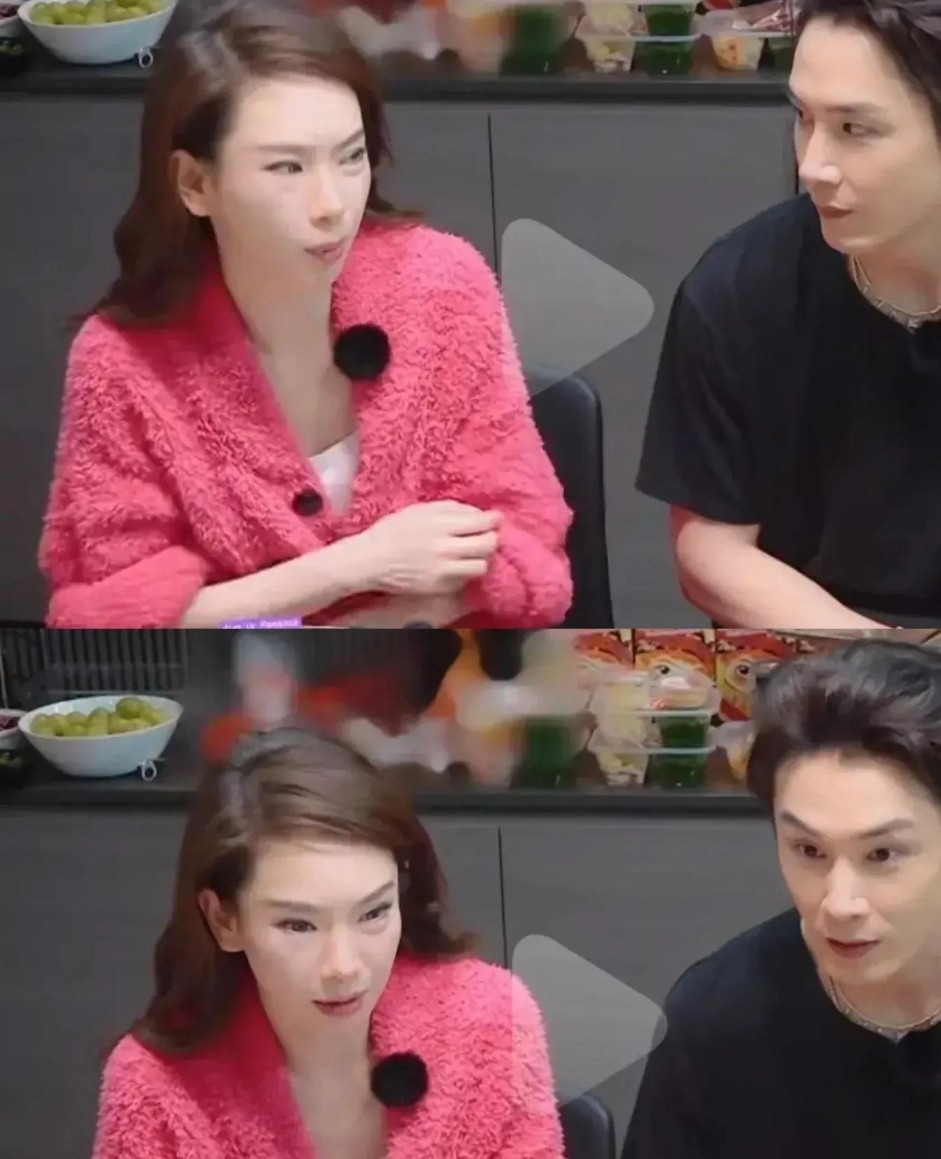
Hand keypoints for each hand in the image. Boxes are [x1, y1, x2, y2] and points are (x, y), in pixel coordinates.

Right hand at [350, 502, 501, 595]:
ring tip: (473, 554)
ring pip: (482, 565)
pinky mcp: (440, 586)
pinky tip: (457, 566)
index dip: (494, 520)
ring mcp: (443, 569)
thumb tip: (478, 512)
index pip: (481, 521)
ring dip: (482, 559)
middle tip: (487, 537)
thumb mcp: (421, 510)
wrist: (370, 559)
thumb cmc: (394, 531)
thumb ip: (451, 509)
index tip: (495, 519)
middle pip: (488, 544)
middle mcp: (444, 546)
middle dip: (492, 539)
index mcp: (440, 523)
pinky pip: (466, 579)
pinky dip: (466, 572)